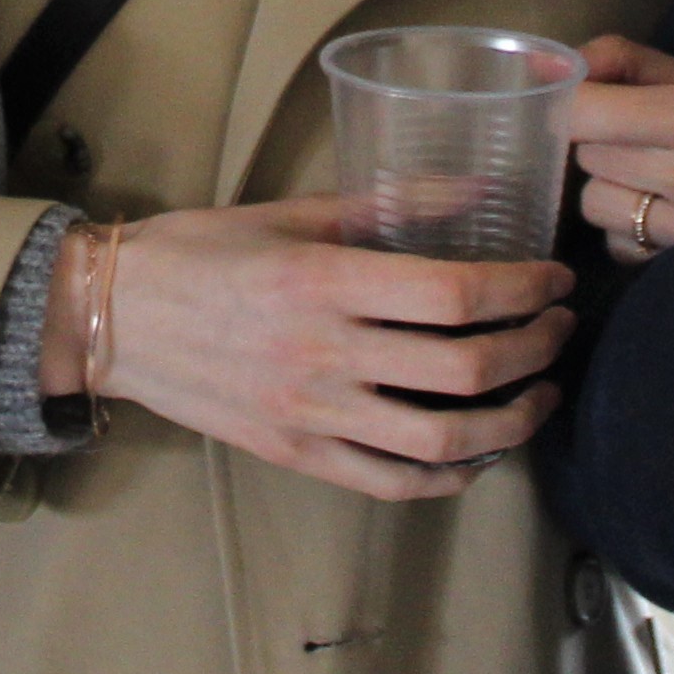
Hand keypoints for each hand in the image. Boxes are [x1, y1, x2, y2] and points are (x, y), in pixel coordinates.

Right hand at [53, 198, 573, 501]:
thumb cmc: (200, 252)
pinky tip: (482, 452)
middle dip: (536, 348)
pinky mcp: (297, 454)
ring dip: (512, 420)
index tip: (554, 279)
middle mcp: (323, 353)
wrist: (114, 318)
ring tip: (540, 392)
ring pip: (443, 439)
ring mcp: (311, 413)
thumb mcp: (292, 213)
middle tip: (560, 327)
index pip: (453, 293)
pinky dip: (453, 476)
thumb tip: (482, 190)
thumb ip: (389, 205)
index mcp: (323, 281)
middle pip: (465, 368)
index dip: (522, 289)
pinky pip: (393, 482)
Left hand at [569, 36, 673, 258]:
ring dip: (612, 189)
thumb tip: (538, 69)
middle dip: (602, 143)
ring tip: (658, 178)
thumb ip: (618, 60)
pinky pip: (617, 245)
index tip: (581, 102)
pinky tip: (667, 213)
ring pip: (594, 204)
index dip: (569, 105)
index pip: (581, 112)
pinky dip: (629, 230)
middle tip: (644, 138)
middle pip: (586, 156)